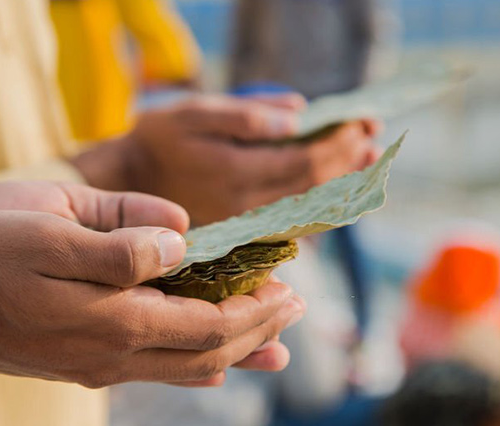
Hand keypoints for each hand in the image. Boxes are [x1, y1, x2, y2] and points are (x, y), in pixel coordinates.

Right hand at [0, 182, 304, 386]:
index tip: (289, 285)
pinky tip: (218, 366)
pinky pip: (158, 373)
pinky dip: (198, 366)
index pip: (212, 324)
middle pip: (211, 352)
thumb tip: (184, 240)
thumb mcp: (53, 225)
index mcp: (116, 319)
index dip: (257, 308)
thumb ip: (124, 240)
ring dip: (239, 352)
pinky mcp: (86, 366)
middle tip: (297, 306)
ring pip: (188, 368)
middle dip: (261, 330)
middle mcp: (116, 355)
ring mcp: (101, 366)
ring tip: (277, 342)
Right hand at [72, 94, 382, 224]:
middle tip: (373, 140)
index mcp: (238, 173)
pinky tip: (333, 196)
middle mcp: (248, 207)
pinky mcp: (243, 238)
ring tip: (365, 161)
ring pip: (311, 211)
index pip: (308, 161)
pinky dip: (319, 210)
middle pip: (317, 188)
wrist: (125, 187)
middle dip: (349, 161)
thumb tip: (299, 118)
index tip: (365, 120)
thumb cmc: (158, 142)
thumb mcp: (194, 113)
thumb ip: (246, 116)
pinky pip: (293, 229)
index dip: (341, 142)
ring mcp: (248, 227)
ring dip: (342, 186)